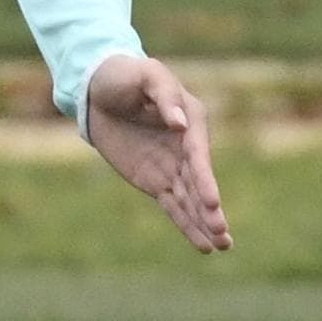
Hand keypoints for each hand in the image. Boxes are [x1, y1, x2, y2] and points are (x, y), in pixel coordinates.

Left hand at [83, 53, 230, 252]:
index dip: (205, 180)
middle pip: (199, 183)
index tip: (211, 202)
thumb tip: (179, 123)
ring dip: (203, 223)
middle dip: (209, 209)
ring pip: (190, 200)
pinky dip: (186, 224)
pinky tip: (203, 244)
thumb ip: (164, 96)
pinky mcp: (155, 181)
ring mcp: (172, 167)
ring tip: (222, 246)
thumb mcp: (147, 75)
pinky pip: (172, 206)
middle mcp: (187, 148)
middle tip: (222, 232)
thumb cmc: (127, 75)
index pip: (198, 155)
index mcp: (192, 121)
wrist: (99, 89)